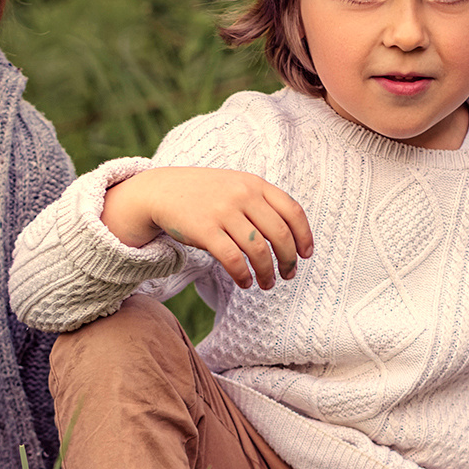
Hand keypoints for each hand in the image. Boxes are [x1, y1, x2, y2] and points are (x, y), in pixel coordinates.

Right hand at [101, 166, 313, 289]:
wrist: (162, 191)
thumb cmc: (205, 194)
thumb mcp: (236, 186)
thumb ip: (261, 203)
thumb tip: (292, 237)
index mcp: (254, 184)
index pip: (292, 212)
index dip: (304, 236)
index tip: (305, 255)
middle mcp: (242, 195)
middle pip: (279, 234)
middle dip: (288, 260)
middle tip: (288, 275)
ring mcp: (223, 212)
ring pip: (258, 250)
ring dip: (267, 273)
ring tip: (267, 284)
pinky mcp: (205, 230)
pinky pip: (233, 259)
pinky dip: (243, 276)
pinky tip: (245, 282)